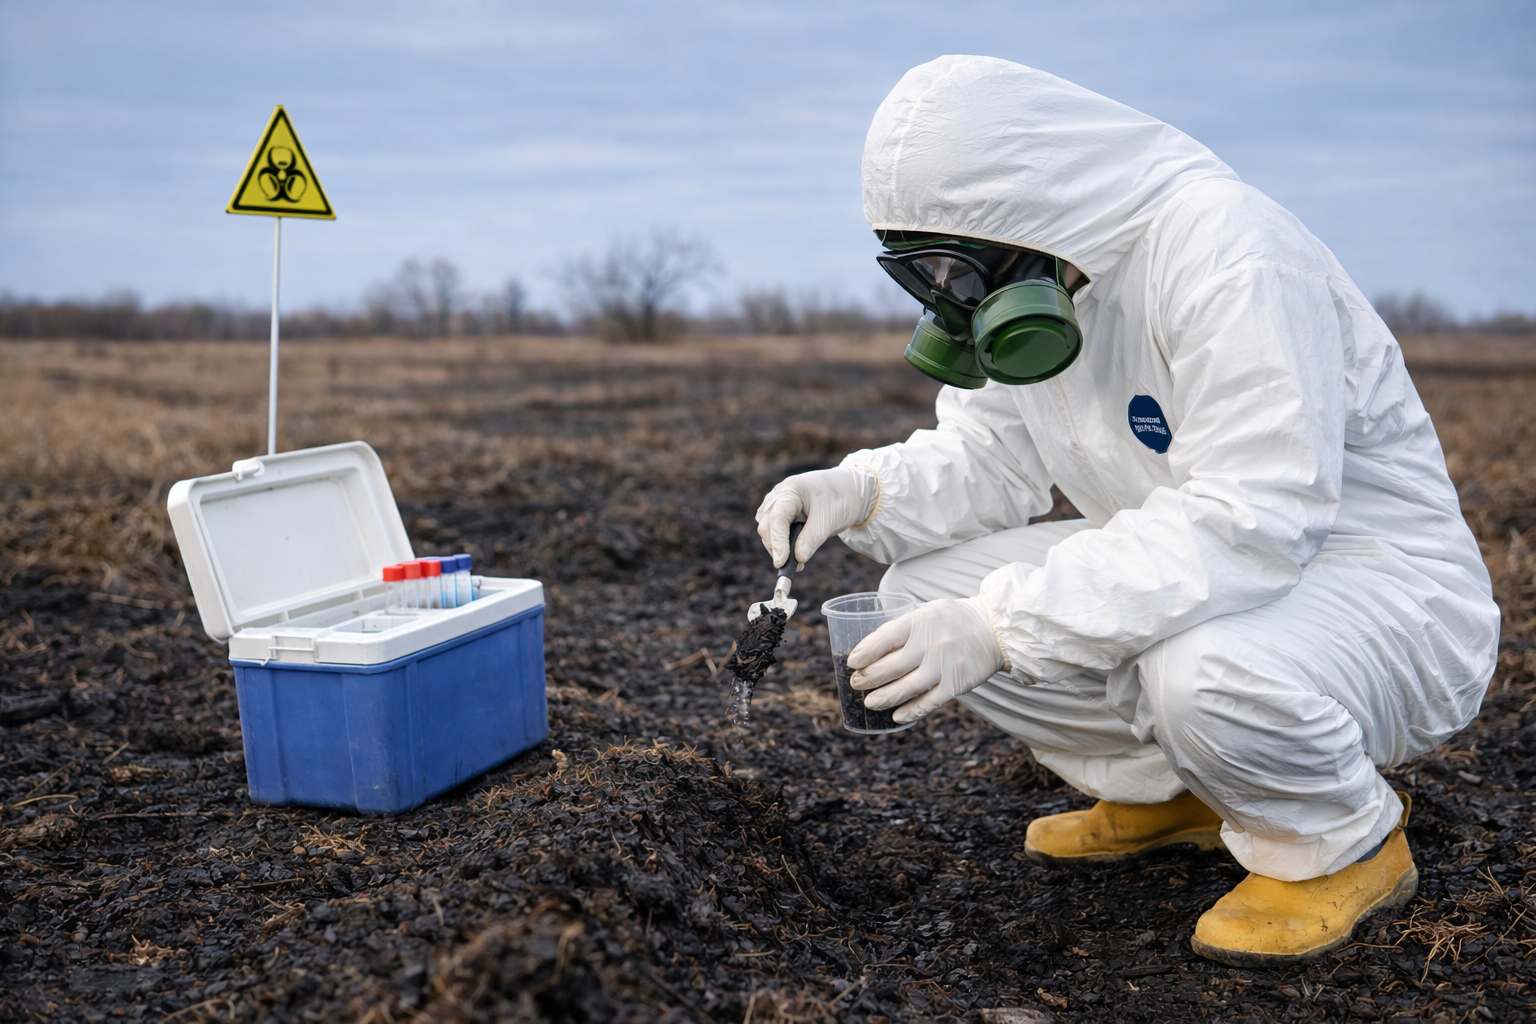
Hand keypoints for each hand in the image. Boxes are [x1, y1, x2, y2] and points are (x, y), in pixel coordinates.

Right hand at [755, 465, 877, 568]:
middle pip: (767, 526)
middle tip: (797, 567)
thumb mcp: (829, 520)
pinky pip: (773, 532)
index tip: (781, 562)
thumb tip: (798, 559)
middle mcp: (778, 496)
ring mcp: (775, 504)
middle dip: (777, 548)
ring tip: (800, 561)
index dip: (777, 542)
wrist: (846, 491)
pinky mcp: (778, 514)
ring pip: (767, 531)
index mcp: (791, 491)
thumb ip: (812, 539)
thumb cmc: (839, 499)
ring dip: (778, 548)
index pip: (777, 518)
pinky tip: (795, 552)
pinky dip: (781, 545)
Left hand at [848, 597, 1004, 723]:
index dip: (865, 652)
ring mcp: (945, 666)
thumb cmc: (953, 619)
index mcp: (921, 621)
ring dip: (884, 698)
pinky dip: (910, 712)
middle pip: (892, 667)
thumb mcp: (928, 611)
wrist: (995, 630)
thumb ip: (904, 626)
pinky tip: (896, 716)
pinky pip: (928, 703)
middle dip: (868, 678)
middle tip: (856, 684)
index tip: (852, 662)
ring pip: (907, 688)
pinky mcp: (957, 685)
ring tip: (870, 703)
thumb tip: (869, 647)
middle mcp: (933, 644)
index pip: (885, 637)